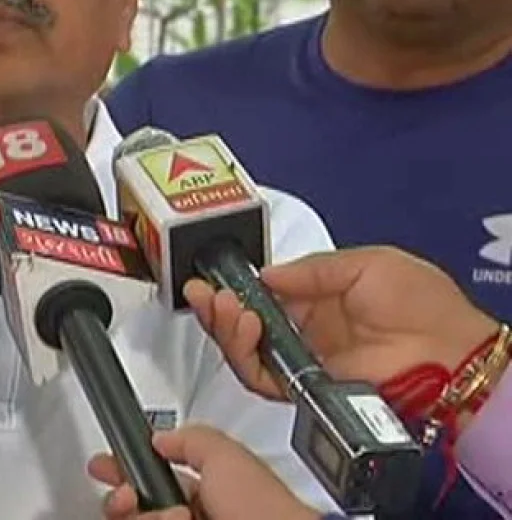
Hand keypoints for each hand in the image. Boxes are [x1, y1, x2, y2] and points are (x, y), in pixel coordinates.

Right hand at [90, 425, 316, 519]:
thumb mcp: (227, 455)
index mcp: (207, 492)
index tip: (105, 467)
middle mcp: (193, 517)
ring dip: (143, 514)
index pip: (154, 478)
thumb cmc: (265, 511)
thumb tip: (160, 437)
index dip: (125, 469)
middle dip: (122, 494)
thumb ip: (191, 438)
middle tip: (126, 494)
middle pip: (135, 506)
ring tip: (174, 515)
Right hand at [185, 246, 498, 401]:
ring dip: (224, 328)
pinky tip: (245, 327)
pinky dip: (244, 355)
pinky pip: (262, 379)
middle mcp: (306, 333)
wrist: (450, 351)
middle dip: (216, 307)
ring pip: (245, 352)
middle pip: (243, 325)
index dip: (234, 286)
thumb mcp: (365, 262)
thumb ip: (312, 268)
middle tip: (202, 292)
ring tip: (222, 306)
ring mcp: (305, 362)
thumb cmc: (424, 304)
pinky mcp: (307, 389)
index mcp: (318, 300)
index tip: (212, 275)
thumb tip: (266, 273)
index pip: (260, 294)